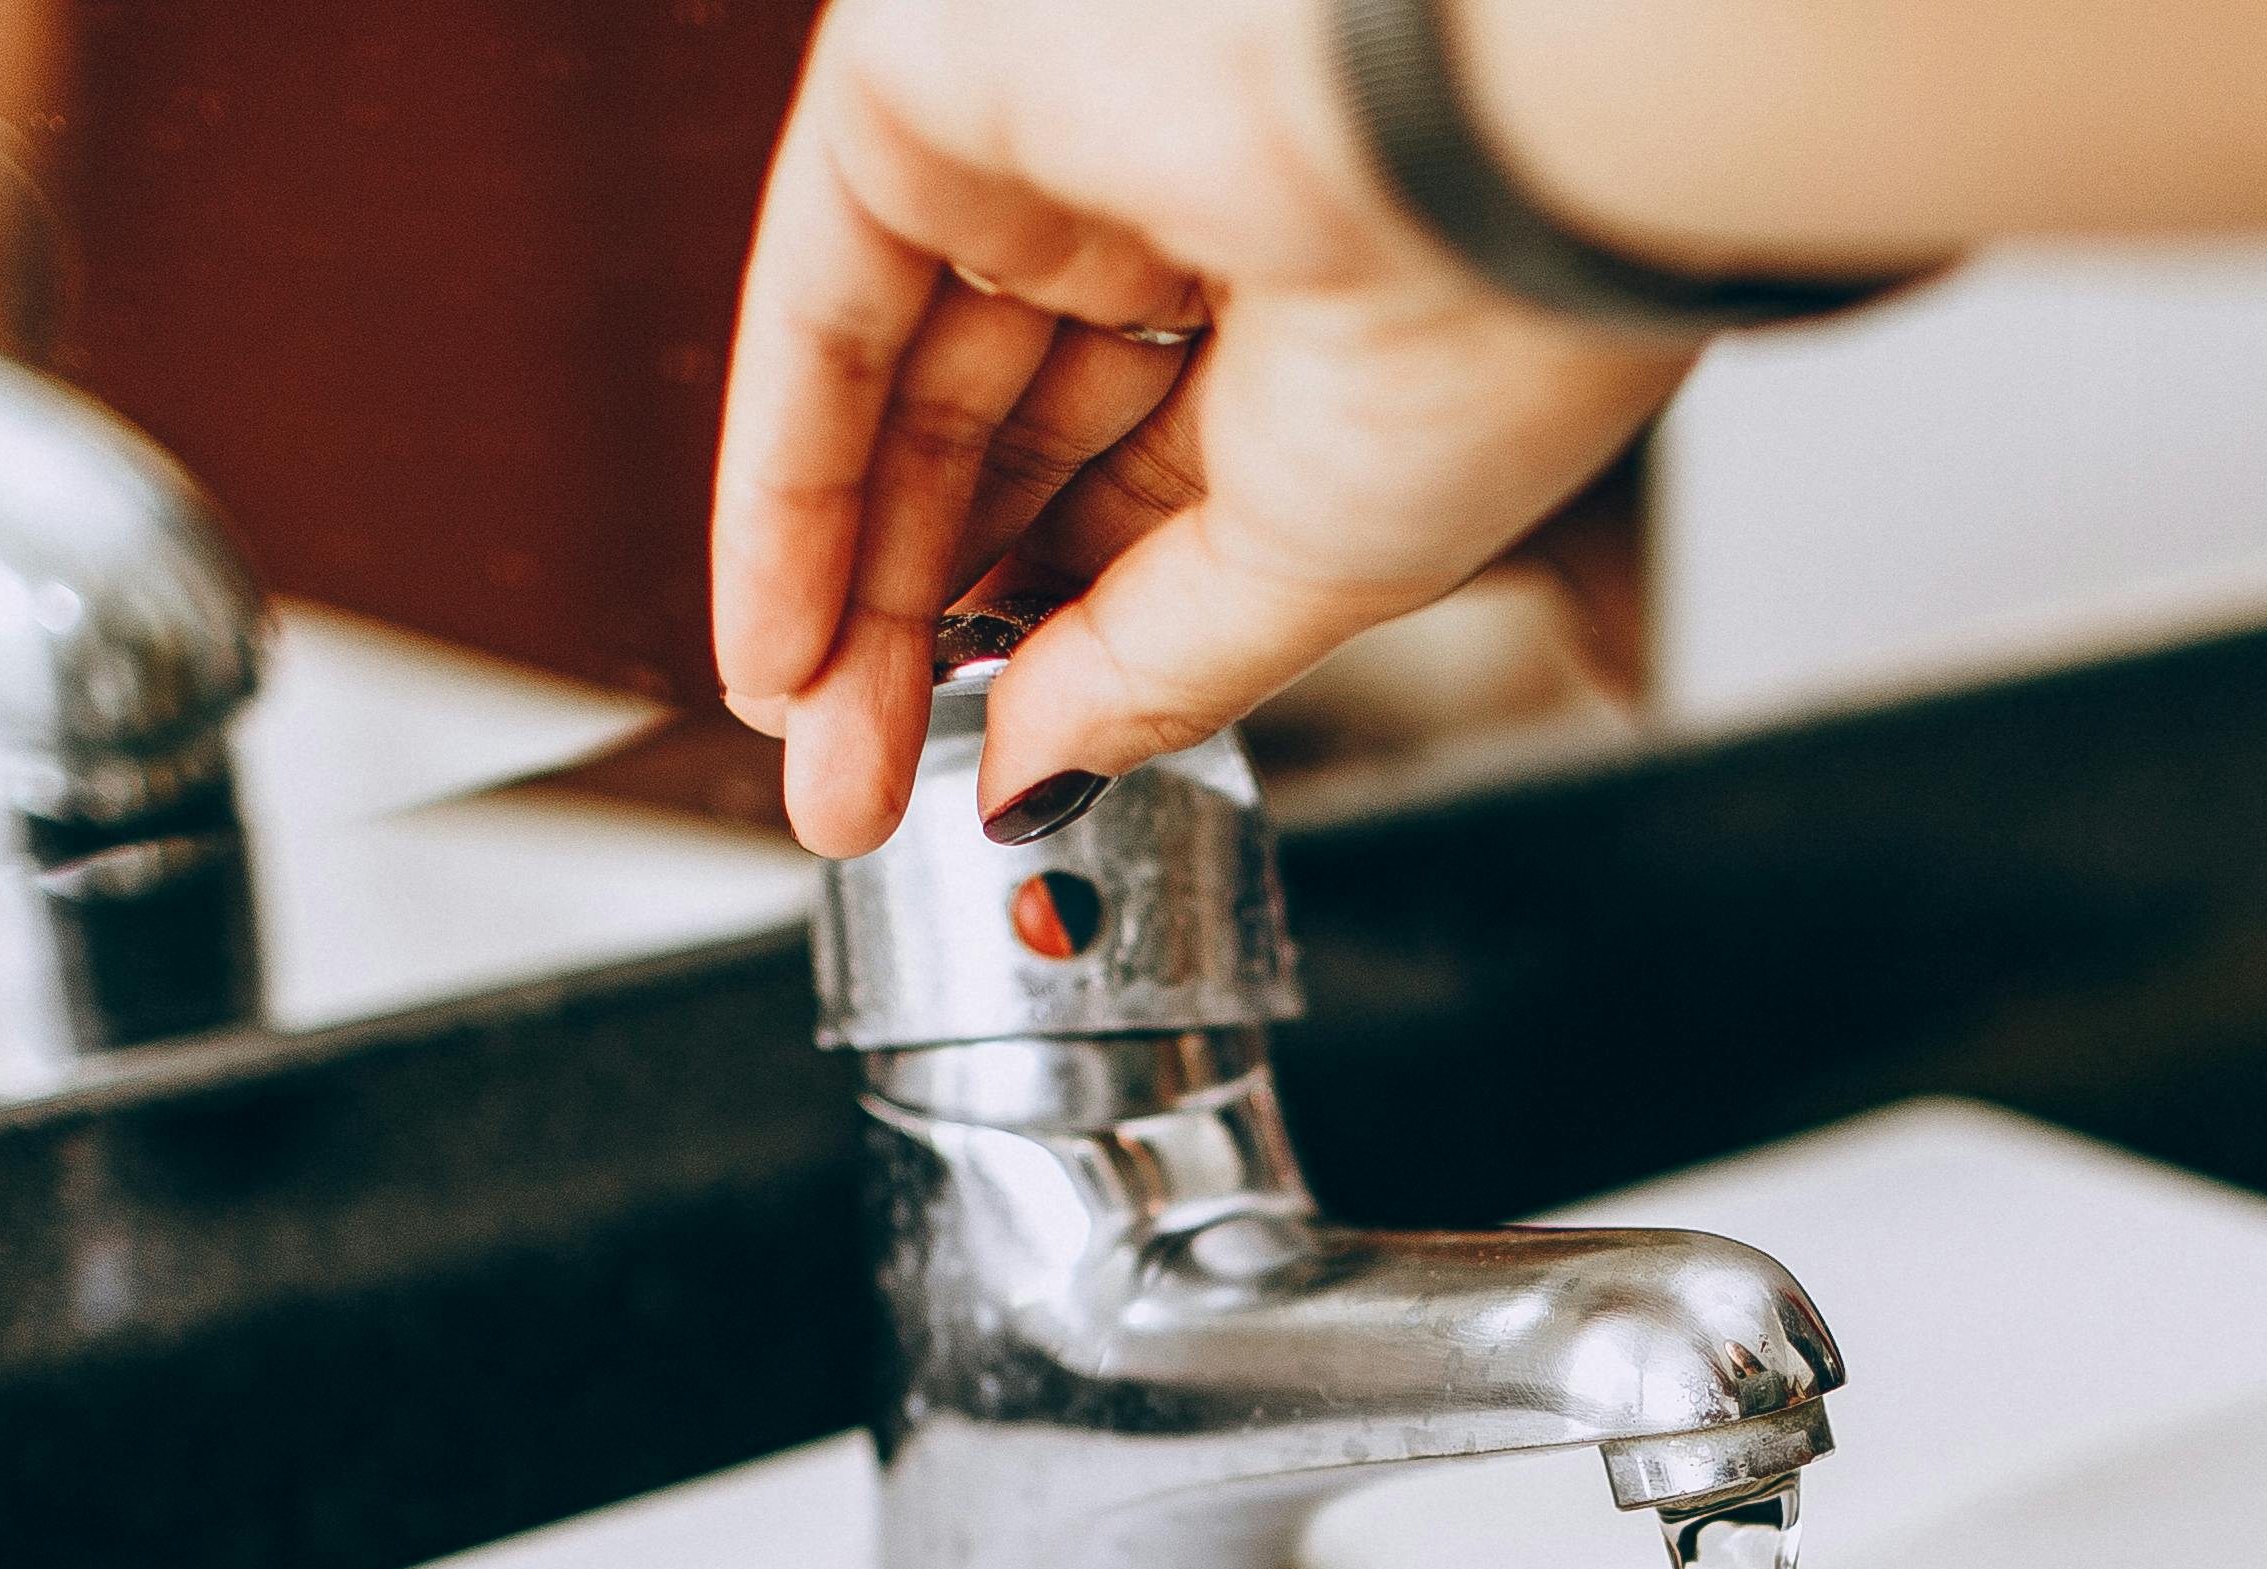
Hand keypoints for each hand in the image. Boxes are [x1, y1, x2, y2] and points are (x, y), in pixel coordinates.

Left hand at [712, 0, 1702, 855]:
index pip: (1130, 489)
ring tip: (816, 755)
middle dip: (920, 639)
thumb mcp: (1323, 567)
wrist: (1479, 129)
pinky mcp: (927, 82)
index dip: (1047, 639)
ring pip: (900, 391)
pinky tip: (773, 644)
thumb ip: (1154, 672)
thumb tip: (1035, 770)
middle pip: (998, 452)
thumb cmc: (1493, 316)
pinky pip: (818, 306)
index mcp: (1306, 304)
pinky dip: (781, 482)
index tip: (996, 771)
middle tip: (867, 788)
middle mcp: (1171, 211)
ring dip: (839, 588)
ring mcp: (1042, 145)